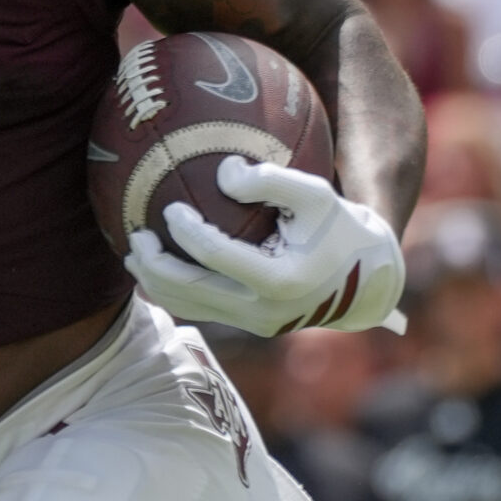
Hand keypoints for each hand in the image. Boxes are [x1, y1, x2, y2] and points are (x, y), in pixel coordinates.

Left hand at [124, 157, 404, 336]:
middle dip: (155, 267)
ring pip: (191, 309)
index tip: (169, 208)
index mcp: (280, 280)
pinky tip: (157, 269)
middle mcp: (264, 311)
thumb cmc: (338, 228)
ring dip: (156, 284)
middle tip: (136, 237)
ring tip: (135, 256)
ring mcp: (255, 324)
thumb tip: (221, 173)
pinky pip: (201, 311)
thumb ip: (270, 180)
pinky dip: (174, 293)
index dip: (186, 232)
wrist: (365, 280)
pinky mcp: (249, 326)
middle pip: (192, 292)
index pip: (217, 257)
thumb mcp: (316, 194)